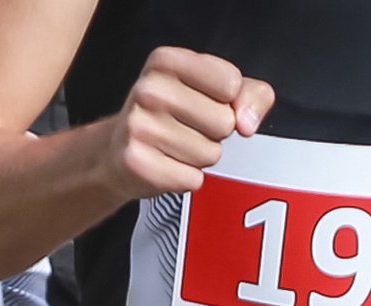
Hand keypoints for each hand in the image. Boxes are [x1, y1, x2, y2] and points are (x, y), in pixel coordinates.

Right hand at [106, 47, 263, 198]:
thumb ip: (250, 94)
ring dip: (200, 157)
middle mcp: (149, 88)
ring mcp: (139, 126)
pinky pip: (192, 179)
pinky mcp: (137, 162)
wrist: (120, 150)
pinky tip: (167, 165)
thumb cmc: (173, 116)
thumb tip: (247, 122)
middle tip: (187, 129)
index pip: (231, 83)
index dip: (228, 101)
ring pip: (210, 154)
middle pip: (225, 122)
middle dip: (215, 133)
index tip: (205, 102)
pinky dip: (187, 178)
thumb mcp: (213, 90)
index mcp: (167, 61)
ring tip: (175, 146)